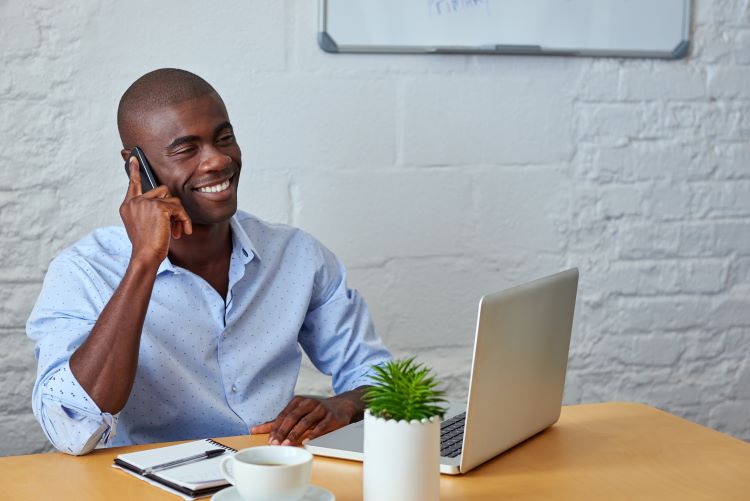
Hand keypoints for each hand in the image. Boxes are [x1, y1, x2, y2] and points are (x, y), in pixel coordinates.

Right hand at [120, 157, 191, 266]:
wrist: (146, 255)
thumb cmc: (147, 245)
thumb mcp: (144, 225)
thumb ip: (150, 210)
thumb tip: (168, 202)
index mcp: (128, 206)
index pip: (133, 184)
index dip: (134, 170)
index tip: (134, 158)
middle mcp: (134, 202)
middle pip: (162, 192)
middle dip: (172, 208)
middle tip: (175, 225)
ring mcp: (145, 203)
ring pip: (172, 200)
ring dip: (179, 215)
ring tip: (178, 230)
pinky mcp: (159, 207)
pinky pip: (179, 209)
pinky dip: (184, 220)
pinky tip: (182, 232)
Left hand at [251, 390, 366, 445]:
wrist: (340, 406)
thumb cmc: (314, 411)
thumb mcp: (297, 413)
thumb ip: (278, 422)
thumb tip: (255, 429)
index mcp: (297, 401)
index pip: (284, 415)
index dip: (276, 428)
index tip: (269, 440)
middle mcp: (308, 403)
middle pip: (292, 417)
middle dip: (282, 431)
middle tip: (275, 443)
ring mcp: (320, 409)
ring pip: (306, 422)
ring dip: (295, 434)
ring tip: (287, 444)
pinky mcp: (331, 417)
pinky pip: (321, 426)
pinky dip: (313, 434)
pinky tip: (307, 441)